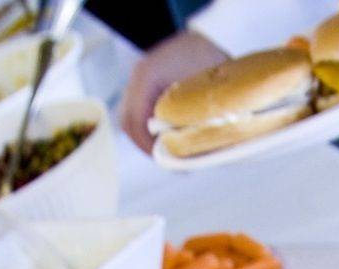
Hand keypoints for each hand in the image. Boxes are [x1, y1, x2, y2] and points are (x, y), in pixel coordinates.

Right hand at [119, 29, 227, 154]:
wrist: (210, 38)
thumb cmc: (209, 61)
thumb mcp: (204, 94)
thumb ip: (194, 123)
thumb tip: (191, 158)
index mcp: (147, 76)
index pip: (136, 121)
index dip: (148, 146)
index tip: (166, 159)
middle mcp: (138, 76)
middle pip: (128, 122)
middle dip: (146, 145)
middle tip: (167, 159)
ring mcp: (139, 80)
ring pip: (130, 118)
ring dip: (146, 138)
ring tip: (168, 150)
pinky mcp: (144, 85)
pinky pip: (138, 111)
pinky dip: (148, 127)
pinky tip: (167, 136)